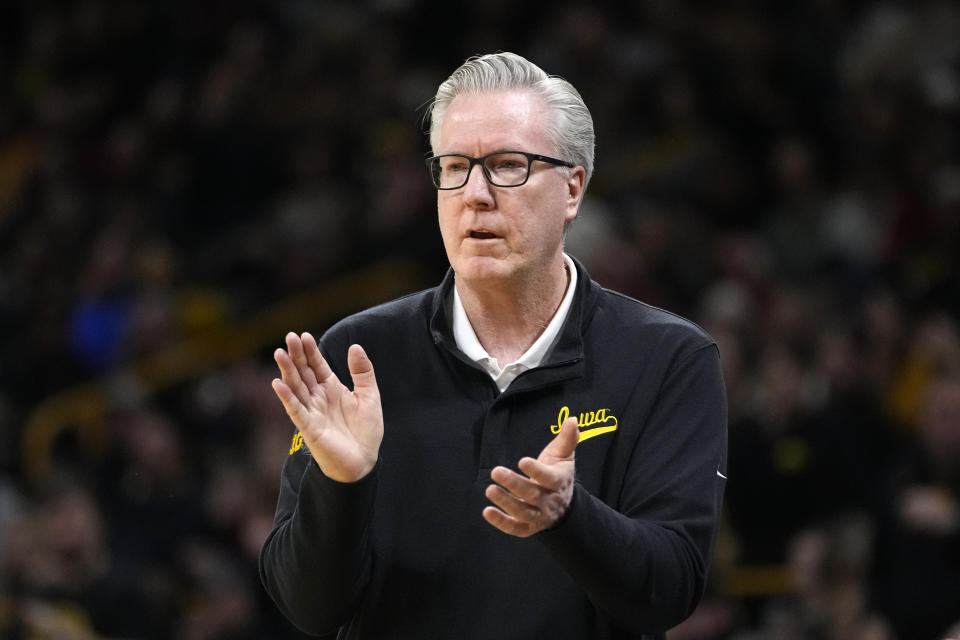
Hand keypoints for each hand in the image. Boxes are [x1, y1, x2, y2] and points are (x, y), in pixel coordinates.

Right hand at [272, 332, 382, 482]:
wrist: (364, 460)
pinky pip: (295, 410)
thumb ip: (363, 372)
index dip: (311, 351)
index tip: (304, 336)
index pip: (317, 365)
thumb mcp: (369, 395)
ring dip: (287, 371)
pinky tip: (278, 384)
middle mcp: (318, 397)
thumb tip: (355, 346)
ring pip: (295, 387)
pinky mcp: (309, 427)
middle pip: (303, 372)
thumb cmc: (365, 430)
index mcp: (331, 388)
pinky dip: (287, 397)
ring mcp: (311, 411)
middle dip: (296, 355)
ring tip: (280, 353)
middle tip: (289, 337)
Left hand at [483, 416, 578, 536]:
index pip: (549, 478)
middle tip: (495, 471)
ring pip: (523, 513)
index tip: (522, 461)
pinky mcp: (528, 528)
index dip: (536, 470)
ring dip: (506, 503)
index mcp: (559, 482)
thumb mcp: (564, 457)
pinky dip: (501, 522)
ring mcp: (539, 516)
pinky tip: (487, 511)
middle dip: (514, 484)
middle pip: (532, 495)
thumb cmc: (558, 475)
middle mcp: (550, 501)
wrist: (563, 507)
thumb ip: (567, 439)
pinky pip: (515, 528)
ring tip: (489, 489)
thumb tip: (572, 419)